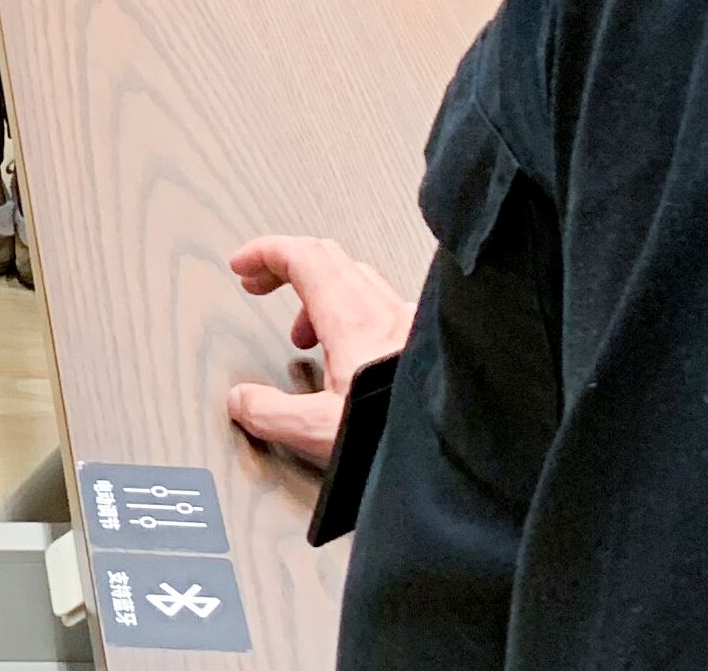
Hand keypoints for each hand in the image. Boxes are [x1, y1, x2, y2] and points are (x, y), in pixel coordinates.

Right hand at [225, 234, 414, 465]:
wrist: (466, 454)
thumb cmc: (405, 435)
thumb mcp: (321, 432)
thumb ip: (271, 413)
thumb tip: (242, 400)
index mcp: (352, 318)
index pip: (302, 255)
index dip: (265, 252)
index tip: (242, 264)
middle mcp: (384, 310)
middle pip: (327, 258)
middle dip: (286, 267)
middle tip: (260, 285)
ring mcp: (409, 322)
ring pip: (357, 280)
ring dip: (319, 293)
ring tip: (303, 336)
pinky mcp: (427, 343)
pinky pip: (381, 307)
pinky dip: (350, 314)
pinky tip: (350, 355)